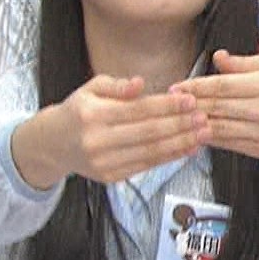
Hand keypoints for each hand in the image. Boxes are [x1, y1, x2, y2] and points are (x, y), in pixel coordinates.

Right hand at [11, 75, 209, 188]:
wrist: (54, 144)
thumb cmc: (78, 111)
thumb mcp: (91, 89)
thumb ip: (117, 85)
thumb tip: (141, 82)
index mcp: (92, 114)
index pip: (138, 110)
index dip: (167, 106)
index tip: (190, 100)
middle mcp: (97, 141)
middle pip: (148, 132)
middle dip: (180, 124)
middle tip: (204, 117)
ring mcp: (104, 162)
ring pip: (151, 152)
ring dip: (181, 143)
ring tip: (203, 133)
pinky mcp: (111, 176)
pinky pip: (147, 165)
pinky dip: (170, 157)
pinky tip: (188, 148)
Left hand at [172, 51, 258, 174]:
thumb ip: (241, 64)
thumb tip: (216, 57)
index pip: (222, 85)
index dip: (195, 87)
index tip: (176, 88)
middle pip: (217, 107)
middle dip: (189, 106)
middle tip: (168, 104)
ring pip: (219, 128)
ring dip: (195, 124)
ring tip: (177, 118)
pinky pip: (228, 143)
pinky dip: (210, 138)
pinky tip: (196, 131)